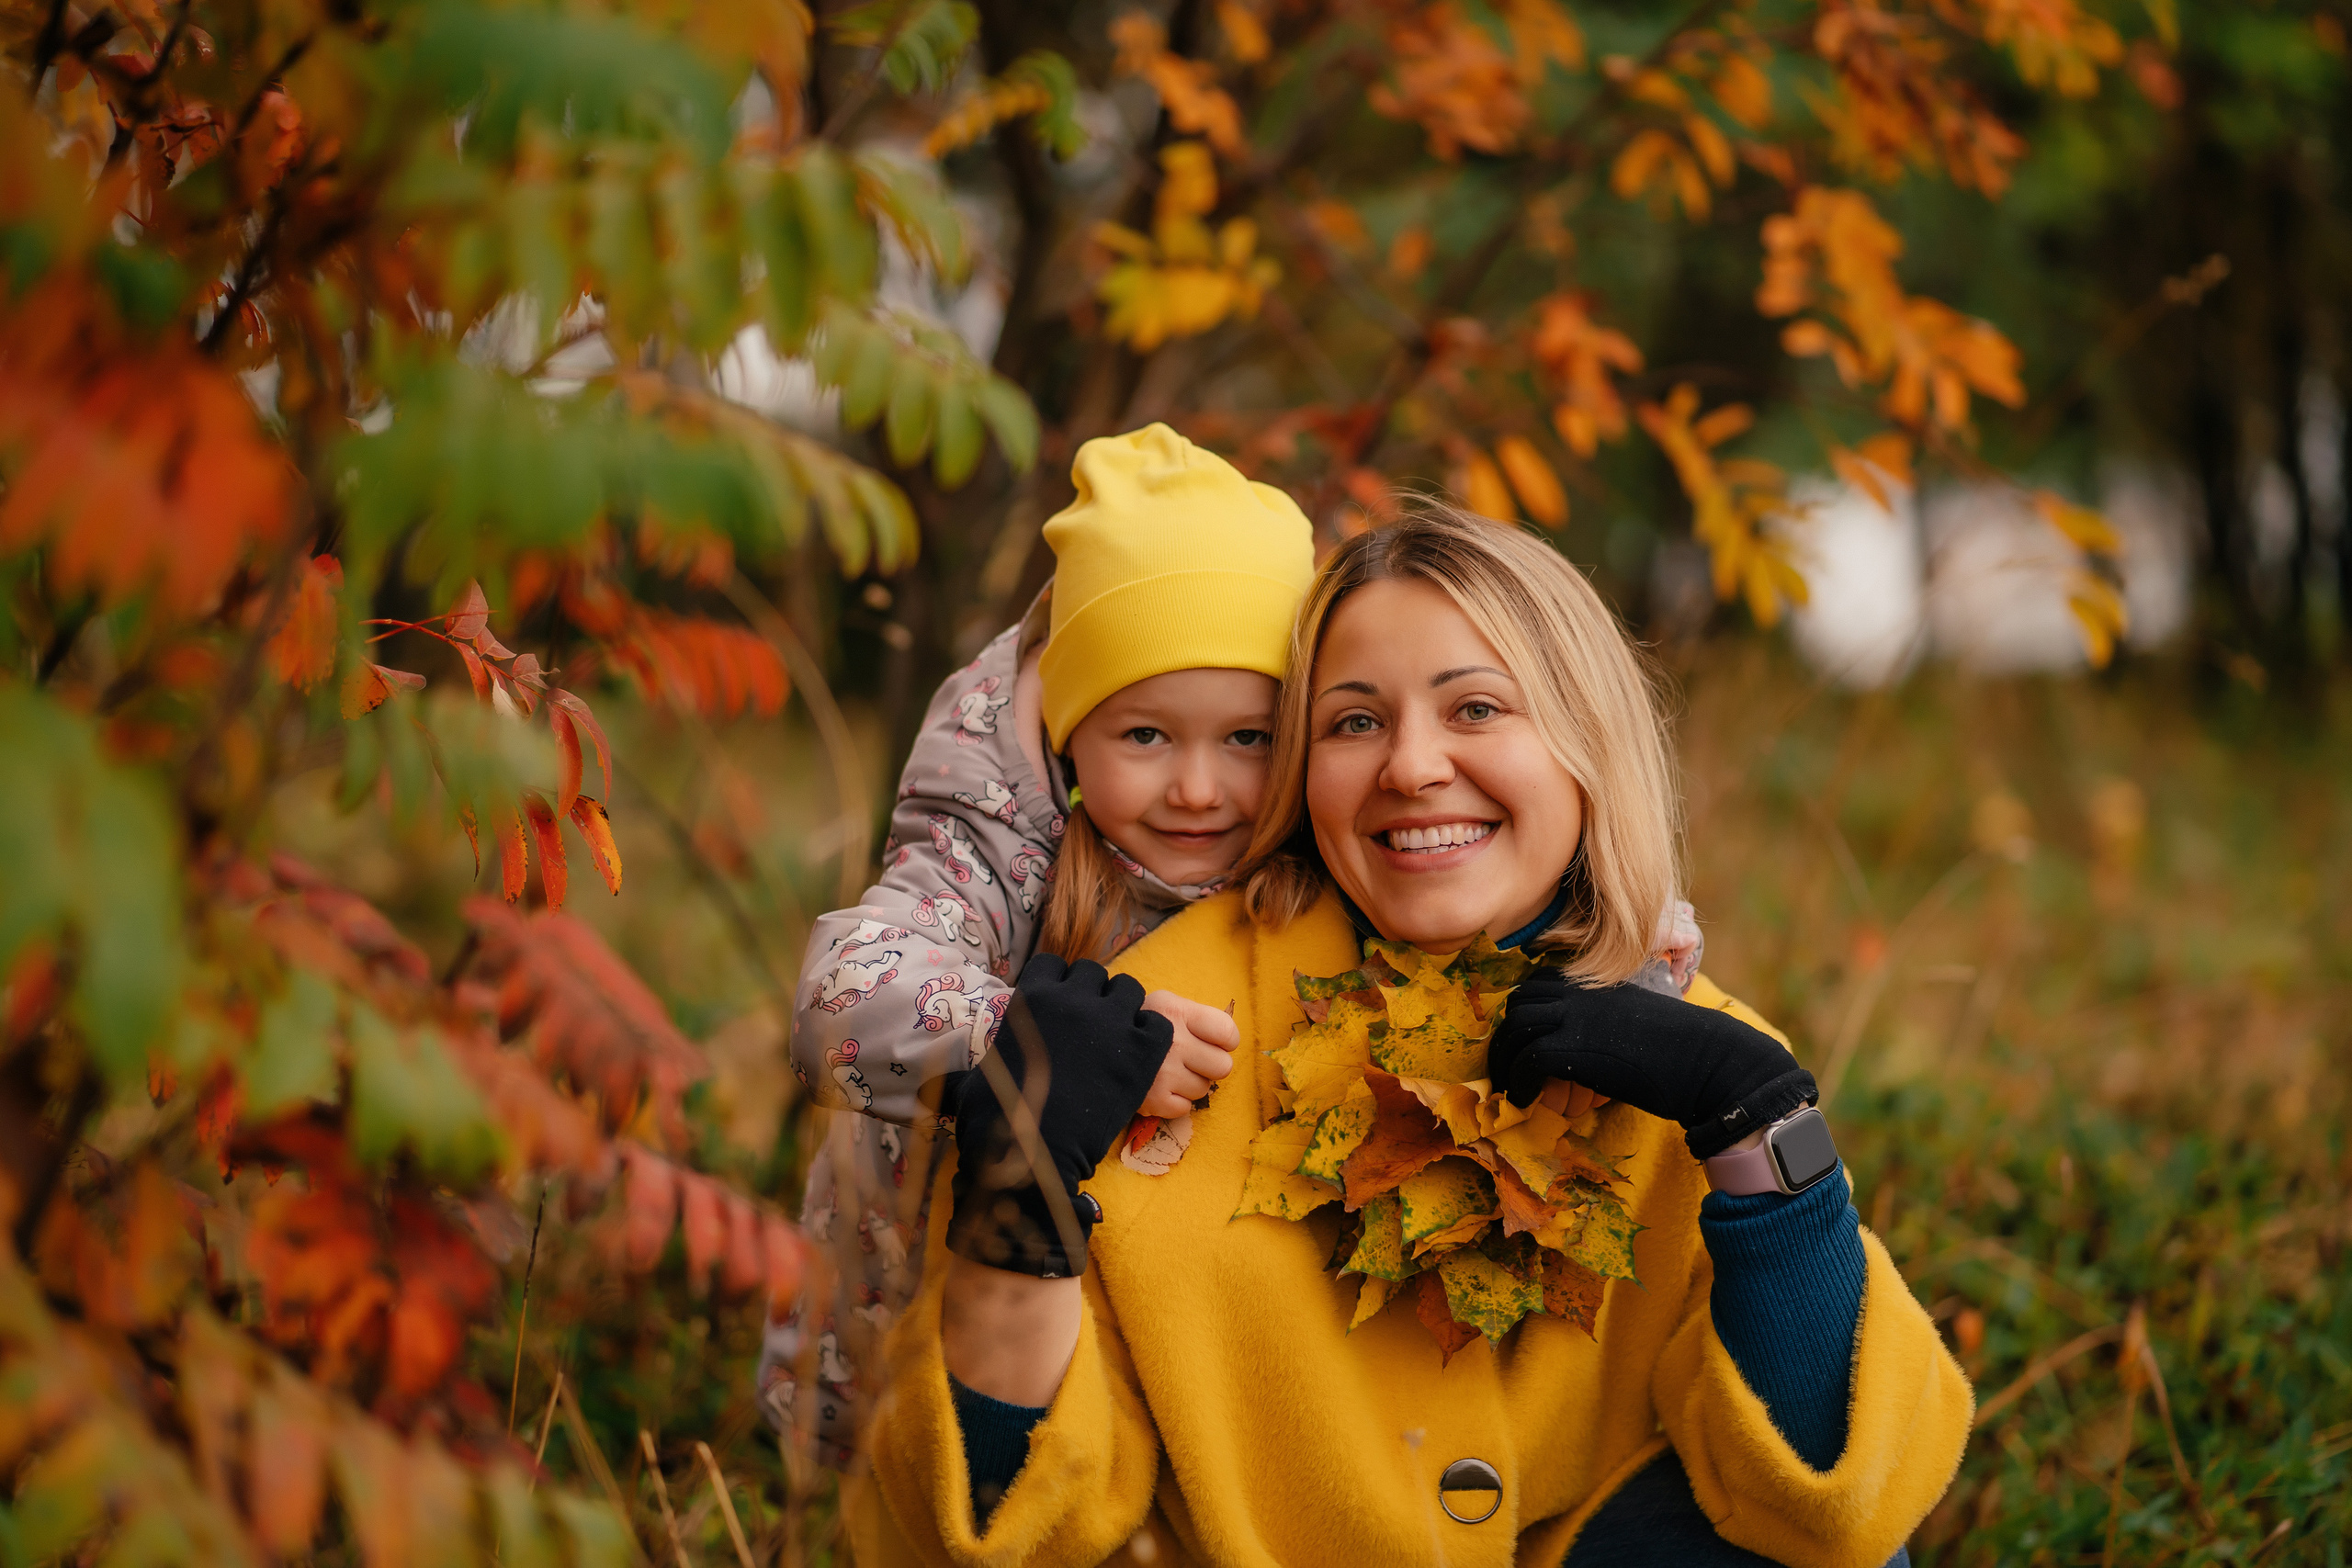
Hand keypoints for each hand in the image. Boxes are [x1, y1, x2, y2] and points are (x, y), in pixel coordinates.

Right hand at [945, 954, 1173, 1276]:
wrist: (1039, 1153)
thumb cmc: (1000, 1119)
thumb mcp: (970, 1087)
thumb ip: (959, 1076)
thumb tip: (925, 1089)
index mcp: (1032, 998)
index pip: (1053, 964)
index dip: (1059, 984)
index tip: (1060, 1006)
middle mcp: (1073, 999)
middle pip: (1094, 973)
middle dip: (1093, 994)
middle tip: (1092, 1025)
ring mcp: (1110, 1021)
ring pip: (1129, 990)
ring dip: (1125, 1009)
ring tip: (1119, 1037)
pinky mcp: (1141, 1049)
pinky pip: (1157, 1023)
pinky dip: (1151, 1035)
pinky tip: (1139, 1056)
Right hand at [1136, 990, 1237, 1117]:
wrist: (1091, 1045)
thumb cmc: (1136, 1023)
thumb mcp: (1163, 1004)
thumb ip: (1195, 1016)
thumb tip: (1227, 1037)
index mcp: (1179, 1013)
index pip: (1228, 1033)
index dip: (1225, 1041)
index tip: (1211, 1041)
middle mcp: (1175, 1042)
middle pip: (1223, 1066)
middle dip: (1209, 1065)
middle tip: (1191, 1061)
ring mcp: (1165, 1074)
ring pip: (1204, 1089)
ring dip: (1190, 1083)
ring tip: (1169, 1072)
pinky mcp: (1154, 1100)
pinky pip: (1185, 1108)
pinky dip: (1174, 1101)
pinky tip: (1159, 1087)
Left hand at [1487, 966, 1816, 1159]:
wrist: (1711, 1062)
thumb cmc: (1684, 1050)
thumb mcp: (1635, 1023)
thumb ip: (1604, 1024)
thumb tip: (1582, 1050)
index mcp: (1597, 983)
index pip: (1539, 984)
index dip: (1524, 1012)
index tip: (1521, 1040)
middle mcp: (1582, 992)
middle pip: (1520, 1003)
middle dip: (1506, 1035)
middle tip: (1506, 1066)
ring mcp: (1577, 1016)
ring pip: (1515, 1028)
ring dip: (1505, 1060)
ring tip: (1508, 1086)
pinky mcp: (1576, 1047)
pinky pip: (1527, 1059)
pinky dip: (1518, 1081)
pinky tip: (1523, 1099)